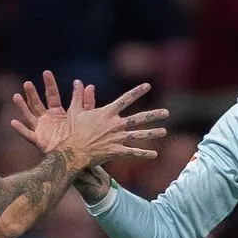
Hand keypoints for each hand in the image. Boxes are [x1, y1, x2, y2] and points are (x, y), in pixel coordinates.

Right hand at [12, 72, 167, 170]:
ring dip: (152, 133)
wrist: (71, 150)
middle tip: (166, 112)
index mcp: (107, 113)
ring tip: (164, 131)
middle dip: (154, 115)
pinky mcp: (115, 151)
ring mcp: (117, 138)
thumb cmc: (71, 131)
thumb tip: (77, 82)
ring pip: (139, 135)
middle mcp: (115, 124)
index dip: (137, 92)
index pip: (126, 99)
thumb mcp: (75, 112)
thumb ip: (79, 97)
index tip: (148, 86)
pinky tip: (154, 154)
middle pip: (138, 118)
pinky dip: (144, 154)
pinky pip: (132, 152)